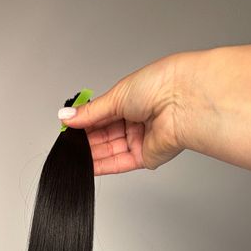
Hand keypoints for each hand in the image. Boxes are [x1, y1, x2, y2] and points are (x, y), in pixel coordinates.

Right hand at [58, 54, 185, 174]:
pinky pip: (118, 163)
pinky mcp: (145, 157)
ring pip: (109, 150)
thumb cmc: (160, 86)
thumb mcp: (116, 96)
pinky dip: (101, 165)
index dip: (84, 122)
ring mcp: (140, 139)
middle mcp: (136, 120)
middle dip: (85, 139)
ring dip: (90, 152)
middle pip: (104, 134)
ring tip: (72, 152)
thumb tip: (66, 117)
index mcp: (131, 100)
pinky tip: (85, 164)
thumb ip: (89, 112)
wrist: (183, 101)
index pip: (101, 115)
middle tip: (67, 142)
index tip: (67, 126)